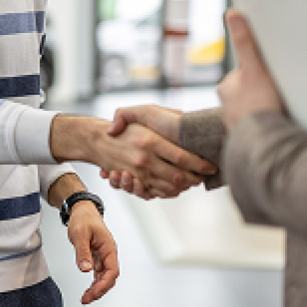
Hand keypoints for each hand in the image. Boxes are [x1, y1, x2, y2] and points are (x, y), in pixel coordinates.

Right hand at [50, 115, 214, 197]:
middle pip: (179, 177)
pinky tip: (173, 187)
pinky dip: (166, 193)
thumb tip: (181, 118)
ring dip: (182, 188)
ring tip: (190, 182)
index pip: (183, 157)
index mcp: (151, 140)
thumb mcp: (140, 112)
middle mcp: (145, 159)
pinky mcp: (133, 182)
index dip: (200, 164)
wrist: (95, 139)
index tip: (211, 166)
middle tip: (202, 176)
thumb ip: (162, 113)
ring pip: (168, 188)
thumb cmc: (123, 126)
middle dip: (194, 180)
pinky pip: (154, 193)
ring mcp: (138, 173)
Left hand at [66, 201, 118, 304]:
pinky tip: (88, 290)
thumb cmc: (83, 218)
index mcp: (109, 248)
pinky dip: (94, 282)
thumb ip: (82, 252)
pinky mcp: (97, 257)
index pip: (112, 271)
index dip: (104, 284)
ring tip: (86, 298)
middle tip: (86, 299)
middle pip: (109, 277)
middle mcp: (109, 254)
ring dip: (97, 288)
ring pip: (104, 277)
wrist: (82, 210)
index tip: (93, 292)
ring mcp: (104, 256)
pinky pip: (98, 273)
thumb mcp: (80, 234)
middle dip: (100, 290)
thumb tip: (86, 269)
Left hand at [218, 9, 283, 130]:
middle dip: (261, 92)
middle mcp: (225, 104)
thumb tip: (232, 14)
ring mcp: (234, 121)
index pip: (244, 73)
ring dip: (262, 108)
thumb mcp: (254, 67)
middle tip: (274, 97)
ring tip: (274, 111)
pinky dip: (262, 123)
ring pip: (252, 108)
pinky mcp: (243, 135)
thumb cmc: (259, 104)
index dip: (259, 74)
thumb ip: (245, 42)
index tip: (268, 82)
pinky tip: (271, 124)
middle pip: (248, 90)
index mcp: (225, 87)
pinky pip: (255, 125)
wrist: (263, 141)